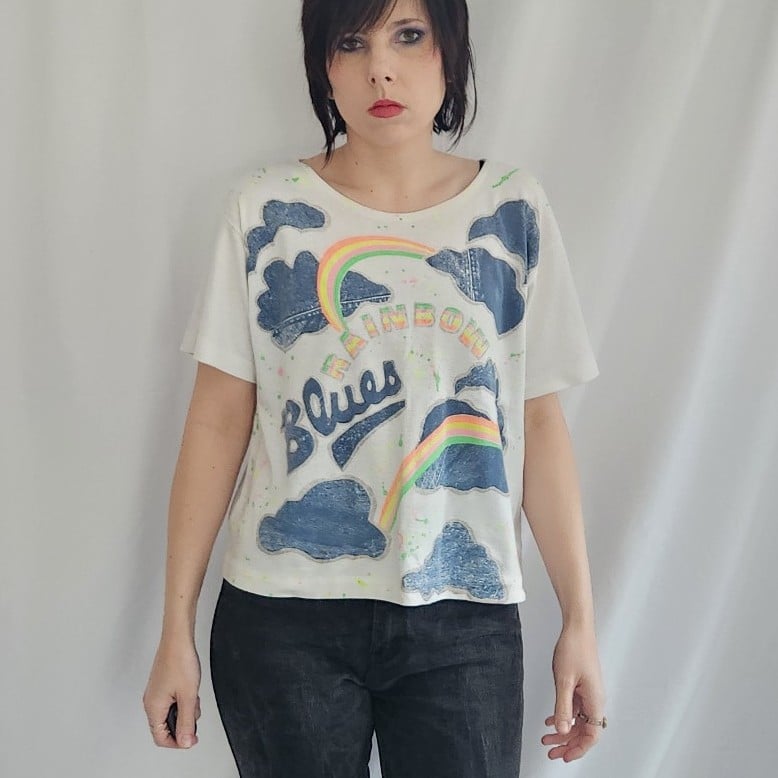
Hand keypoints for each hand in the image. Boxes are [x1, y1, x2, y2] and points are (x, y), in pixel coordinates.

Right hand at [143, 637, 201, 748]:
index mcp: (153, 707)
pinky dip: (183, 699)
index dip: (178, 742)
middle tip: (194, 712)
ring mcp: (156, 692)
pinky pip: (172, 701)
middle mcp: (151, 701)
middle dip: (183, 723)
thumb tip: (185, 742)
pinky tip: (190, 690)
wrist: (178, 639)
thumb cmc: (179, 661)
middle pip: (165, 726)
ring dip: (184, 710)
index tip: (191, 738)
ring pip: (170, 712)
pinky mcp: (162, 684)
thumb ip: (187, 722)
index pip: (161, 738)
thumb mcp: (188, 696)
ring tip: (193, 696)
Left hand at [542, 623, 605, 761]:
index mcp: (595, 700)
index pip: (591, 735)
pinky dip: (563, 716)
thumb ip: (563, 707)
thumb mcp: (564, 680)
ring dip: (564, 731)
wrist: (577, 628)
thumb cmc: (574, 648)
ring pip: (579, 721)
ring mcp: (589, 693)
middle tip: (551, 751)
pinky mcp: (583, 686)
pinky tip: (550, 720)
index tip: (564, 756)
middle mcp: (595, 699)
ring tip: (547, 739)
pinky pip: (575, 709)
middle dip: (568, 744)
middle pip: (585, 731)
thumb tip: (562, 730)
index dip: (578, 748)